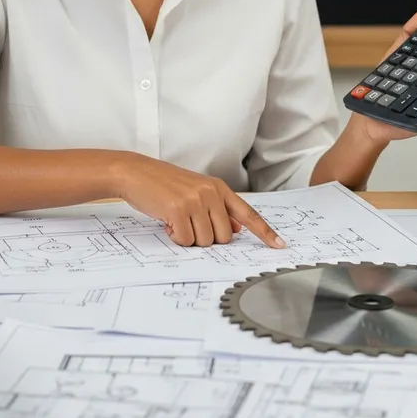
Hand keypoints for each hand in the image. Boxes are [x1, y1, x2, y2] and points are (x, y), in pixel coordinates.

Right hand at [114, 153, 285, 248]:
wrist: (137, 172)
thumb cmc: (165, 184)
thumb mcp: (196, 191)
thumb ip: (218, 208)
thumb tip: (237, 229)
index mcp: (219, 188)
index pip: (248, 213)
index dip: (265, 232)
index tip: (279, 245)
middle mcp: (211, 193)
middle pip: (225, 237)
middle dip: (207, 239)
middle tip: (190, 225)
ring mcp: (195, 200)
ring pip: (205, 242)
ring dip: (190, 238)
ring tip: (177, 221)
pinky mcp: (178, 210)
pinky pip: (186, 241)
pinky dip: (176, 238)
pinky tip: (167, 223)